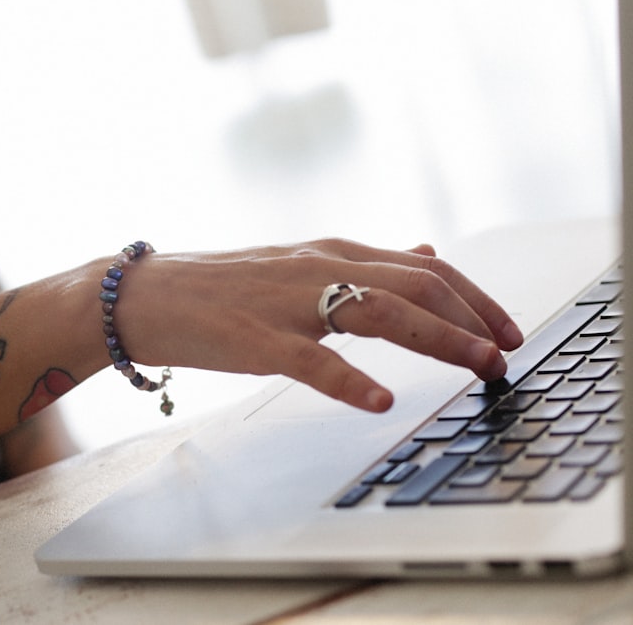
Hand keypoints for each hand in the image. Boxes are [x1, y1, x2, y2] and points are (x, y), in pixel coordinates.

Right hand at [115, 239, 523, 413]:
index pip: (425, 267)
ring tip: (477, 368)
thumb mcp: (302, 264)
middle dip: (473, 320)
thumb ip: (367, 264)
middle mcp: (320, 268)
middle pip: (416, 285)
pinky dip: (350, 380)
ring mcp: (288, 302)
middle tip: (506, 356)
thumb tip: (428, 252)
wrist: (145, 295)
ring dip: (439, 340)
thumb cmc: (222, 286)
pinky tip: (379, 401)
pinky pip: (312, 360)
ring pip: (379, 311)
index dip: (476, 298)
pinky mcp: (256, 339)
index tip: (508, 330)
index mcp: (333, 253)